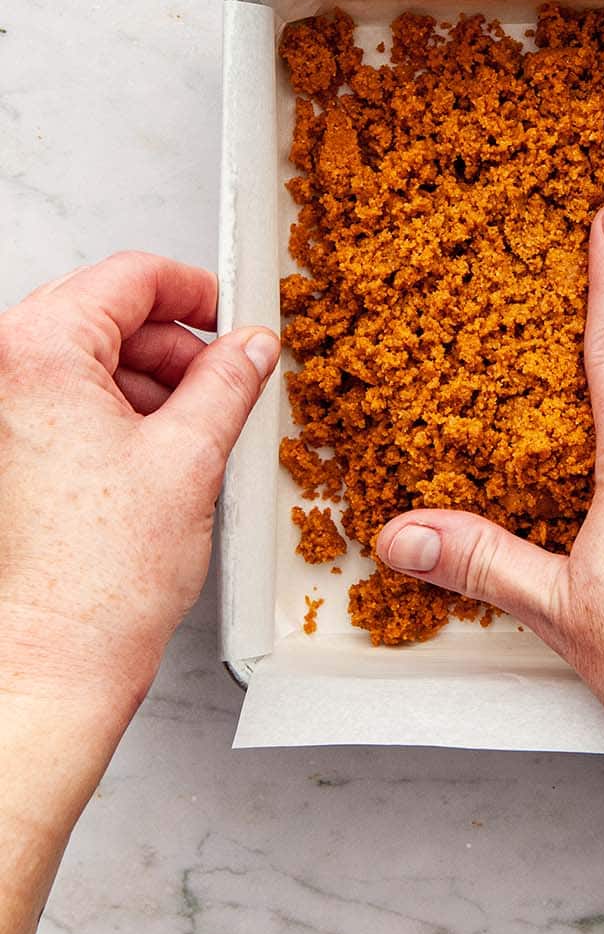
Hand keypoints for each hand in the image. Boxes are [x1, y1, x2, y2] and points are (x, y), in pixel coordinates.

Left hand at [0, 252, 278, 726]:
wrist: (55, 657)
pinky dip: (112, 414)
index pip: (128, 275)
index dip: (194, 290)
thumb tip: (249, 348)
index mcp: (36, 352)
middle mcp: (0, 373)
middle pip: (100, 312)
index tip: (229, 314)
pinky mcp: (1, 454)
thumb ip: (228, 381)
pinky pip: (61, 401)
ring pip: (82, 358)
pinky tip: (155, 456)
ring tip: (193, 432)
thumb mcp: (192, 456)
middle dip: (170, 343)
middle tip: (222, 378)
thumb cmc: (99, 577)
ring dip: (143, 382)